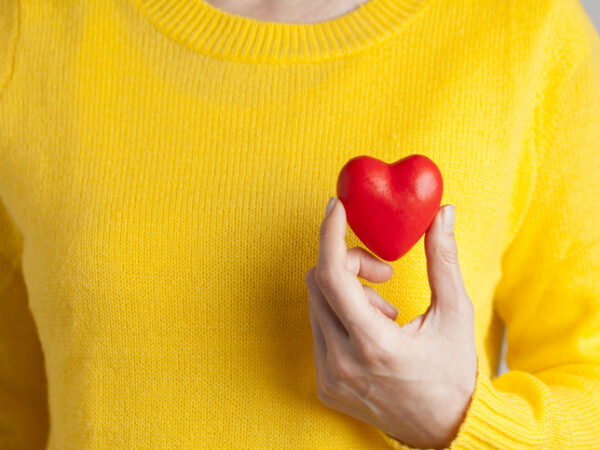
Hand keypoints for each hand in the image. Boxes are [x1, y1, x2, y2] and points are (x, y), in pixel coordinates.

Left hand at [304, 197, 476, 448]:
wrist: (445, 430)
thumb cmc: (454, 373)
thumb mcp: (455, 314)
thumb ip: (443, 260)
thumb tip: (443, 214)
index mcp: (375, 345)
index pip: (333, 276)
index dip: (330, 235)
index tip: (336, 208)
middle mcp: (342, 363)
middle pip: (320, 283)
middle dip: (348, 262)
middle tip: (383, 270)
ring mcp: (329, 376)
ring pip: (316, 304)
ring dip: (345, 291)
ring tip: (384, 310)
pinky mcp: (324, 385)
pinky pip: (318, 329)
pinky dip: (339, 315)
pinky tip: (371, 329)